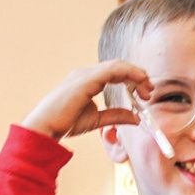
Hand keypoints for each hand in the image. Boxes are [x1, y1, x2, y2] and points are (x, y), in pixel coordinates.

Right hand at [21, 61, 150, 140]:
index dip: (134, 79)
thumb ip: (116, 116)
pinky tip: (139, 82)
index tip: (146, 94)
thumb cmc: (64, 124)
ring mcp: (85, 74)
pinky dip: (130, 73)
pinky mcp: (86, 78)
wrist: (45, 129)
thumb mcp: (97, 120)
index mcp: (88, 80)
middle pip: (120, 66)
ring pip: (119, 65)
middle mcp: (86, 73)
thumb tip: (136, 117)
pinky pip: (114, 69)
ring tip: (147, 89)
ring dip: (137, 75)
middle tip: (150, 92)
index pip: (116, 73)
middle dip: (139, 76)